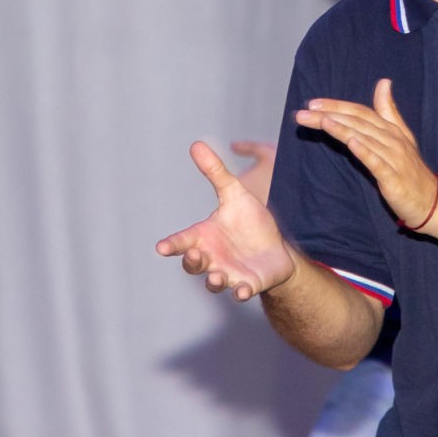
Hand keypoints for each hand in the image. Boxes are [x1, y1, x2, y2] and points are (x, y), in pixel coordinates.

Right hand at [156, 141, 294, 300]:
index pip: (183, 241)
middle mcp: (212, 258)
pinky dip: (241, 292)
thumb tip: (196, 144)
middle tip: (195, 255)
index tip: (161, 247)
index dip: (172, 245)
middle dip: (192, 262)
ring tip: (217, 277)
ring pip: (214, 282)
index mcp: (205, 237)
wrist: (276, 247)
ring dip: (214, 281)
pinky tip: (243, 290)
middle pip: (194, 264)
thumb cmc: (249, 221)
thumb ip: (215, 173)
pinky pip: (242, 292)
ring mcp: (229, 274)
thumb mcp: (235, 193)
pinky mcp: (249, 284)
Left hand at [295, 79, 437, 228]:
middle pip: (357, 122)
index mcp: (390, 129)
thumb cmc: (410, 170)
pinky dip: (365, 151)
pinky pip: (377, 163)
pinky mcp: (394, 179)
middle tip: (303, 112)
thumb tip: (383, 82)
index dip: (337, 105)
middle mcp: (392, 140)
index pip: (360, 112)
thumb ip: (388, 110)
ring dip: (341, 129)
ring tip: (321, 121)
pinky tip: (352, 143)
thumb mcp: (400, 135)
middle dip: (329, 115)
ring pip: (364, 139)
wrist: (432, 201)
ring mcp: (394, 159)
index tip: (313, 103)